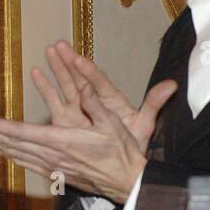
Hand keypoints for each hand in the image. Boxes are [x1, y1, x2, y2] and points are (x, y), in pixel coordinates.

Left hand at [0, 62, 148, 202]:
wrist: (128, 184)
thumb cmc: (122, 152)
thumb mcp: (112, 123)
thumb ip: (94, 103)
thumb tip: (82, 87)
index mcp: (60, 141)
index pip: (19, 132)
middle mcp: (51, 156)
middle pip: (9, 143)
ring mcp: (52, 167)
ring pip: (14, 154)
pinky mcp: (56, 173)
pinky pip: (25, 162)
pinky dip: (8, 154)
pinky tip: (0, 150)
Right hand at [36, 40, 177, 152]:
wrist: (121, 164)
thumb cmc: (133, 144)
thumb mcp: (144, 124)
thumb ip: (154, 104)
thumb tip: (172, 85)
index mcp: (112, 101)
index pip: (99, 84)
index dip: (90, 72)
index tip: (80, 60)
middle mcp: (94, 102)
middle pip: (80, 78)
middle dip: (69, 61)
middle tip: (59, 45)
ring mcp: (79, 109)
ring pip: (66, 84)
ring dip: (57, 67)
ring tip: (49, 50)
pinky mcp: (67, 118)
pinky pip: (55, 100)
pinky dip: (46, 86)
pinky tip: (36, 72)